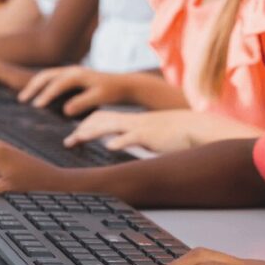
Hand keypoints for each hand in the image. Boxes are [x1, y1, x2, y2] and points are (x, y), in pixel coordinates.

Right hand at [18, 65, 128, 116]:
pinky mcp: (72, 76)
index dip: (46, 95)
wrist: (124, 84)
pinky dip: (43, 85)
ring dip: (35, 85)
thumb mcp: (99, 98)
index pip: (57, 84)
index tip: (36, 106)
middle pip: (47, 75)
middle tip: (22, 100)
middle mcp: (72, 70)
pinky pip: (53, 78)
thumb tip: (65, 111)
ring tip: (25, 98)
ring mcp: (71, 71)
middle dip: (33, 87)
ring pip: (48, 75)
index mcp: (78, 74)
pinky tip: (38, 96)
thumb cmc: (113, 92)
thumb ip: (82, 103)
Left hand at [64, 110, 198, 152]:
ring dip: (91, 132)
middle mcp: (132, 121)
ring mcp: (141, 127)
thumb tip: (117, 144)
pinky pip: (133, 136)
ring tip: (76, 139)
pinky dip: (120, 140)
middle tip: (68, 142)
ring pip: (111, 125)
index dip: (87, 126)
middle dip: (82, 129)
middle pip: (101, 119)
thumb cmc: (175, 135)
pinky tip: (109, 146)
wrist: (196, 128)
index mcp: (132, 121)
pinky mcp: (151, 135)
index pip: (103, 118)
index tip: (74, 137)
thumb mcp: (150, 135)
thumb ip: (133, 137)